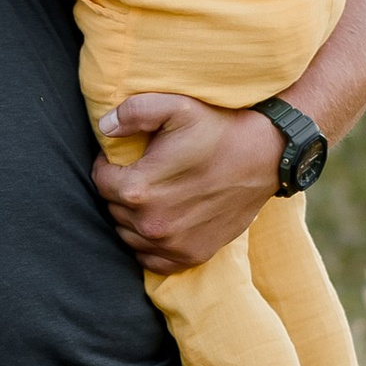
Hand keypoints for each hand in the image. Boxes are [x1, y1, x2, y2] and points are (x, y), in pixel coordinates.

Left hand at [94, 91, 280, 274]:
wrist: (265, 157)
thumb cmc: (218, 129)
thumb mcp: (176, 107)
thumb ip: (133, 111)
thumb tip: (105, 126)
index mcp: (140, 189)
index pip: (101, 182)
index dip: (108, 166)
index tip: (124, 158)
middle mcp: (152, 224)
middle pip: (114, 208)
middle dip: (122, 190)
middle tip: (144, 173)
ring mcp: (172, 245)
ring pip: (128, 234)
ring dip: (133, 217)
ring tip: (154, 194)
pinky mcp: (191, 256)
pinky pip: (151, 259)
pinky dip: (150, 244)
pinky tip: (162, 221)